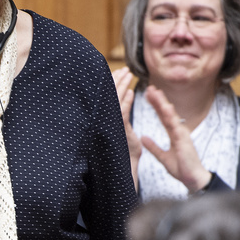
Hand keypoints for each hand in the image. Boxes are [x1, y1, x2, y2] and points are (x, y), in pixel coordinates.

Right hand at [112, 66, 140, 191]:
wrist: (127, 170)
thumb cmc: (126, 153)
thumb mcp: (124, 130)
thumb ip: (124, 115)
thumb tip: (125, 98)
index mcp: (111, 120)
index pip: (111, 98)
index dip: (114, 84)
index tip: (120, 72)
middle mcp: (108, 121)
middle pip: (110, 96)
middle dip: (116, 81)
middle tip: (123, 69)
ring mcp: (112, 126)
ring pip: (114, 102)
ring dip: (121, 86)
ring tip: (127, 74)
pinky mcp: (118, 131)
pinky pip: (121, 114)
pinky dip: (125, 102)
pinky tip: (130, 92)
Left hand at [138, 86, 211, 192]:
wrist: (192, 179)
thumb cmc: (181, 168)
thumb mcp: (163, 157)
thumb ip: (153, 147)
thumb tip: (143, 138)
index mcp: (174, 134)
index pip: (163, 116)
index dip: (156, 106)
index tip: (148, 95)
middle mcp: (178, 131)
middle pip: (166, 112)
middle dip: (158, 100)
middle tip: (150, 87)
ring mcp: (182, 134)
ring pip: (171, 115)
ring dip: (163, 103)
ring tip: (155, 92)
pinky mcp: (184, 140)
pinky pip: (176, 126)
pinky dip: (170, 116)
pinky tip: (165, 107)